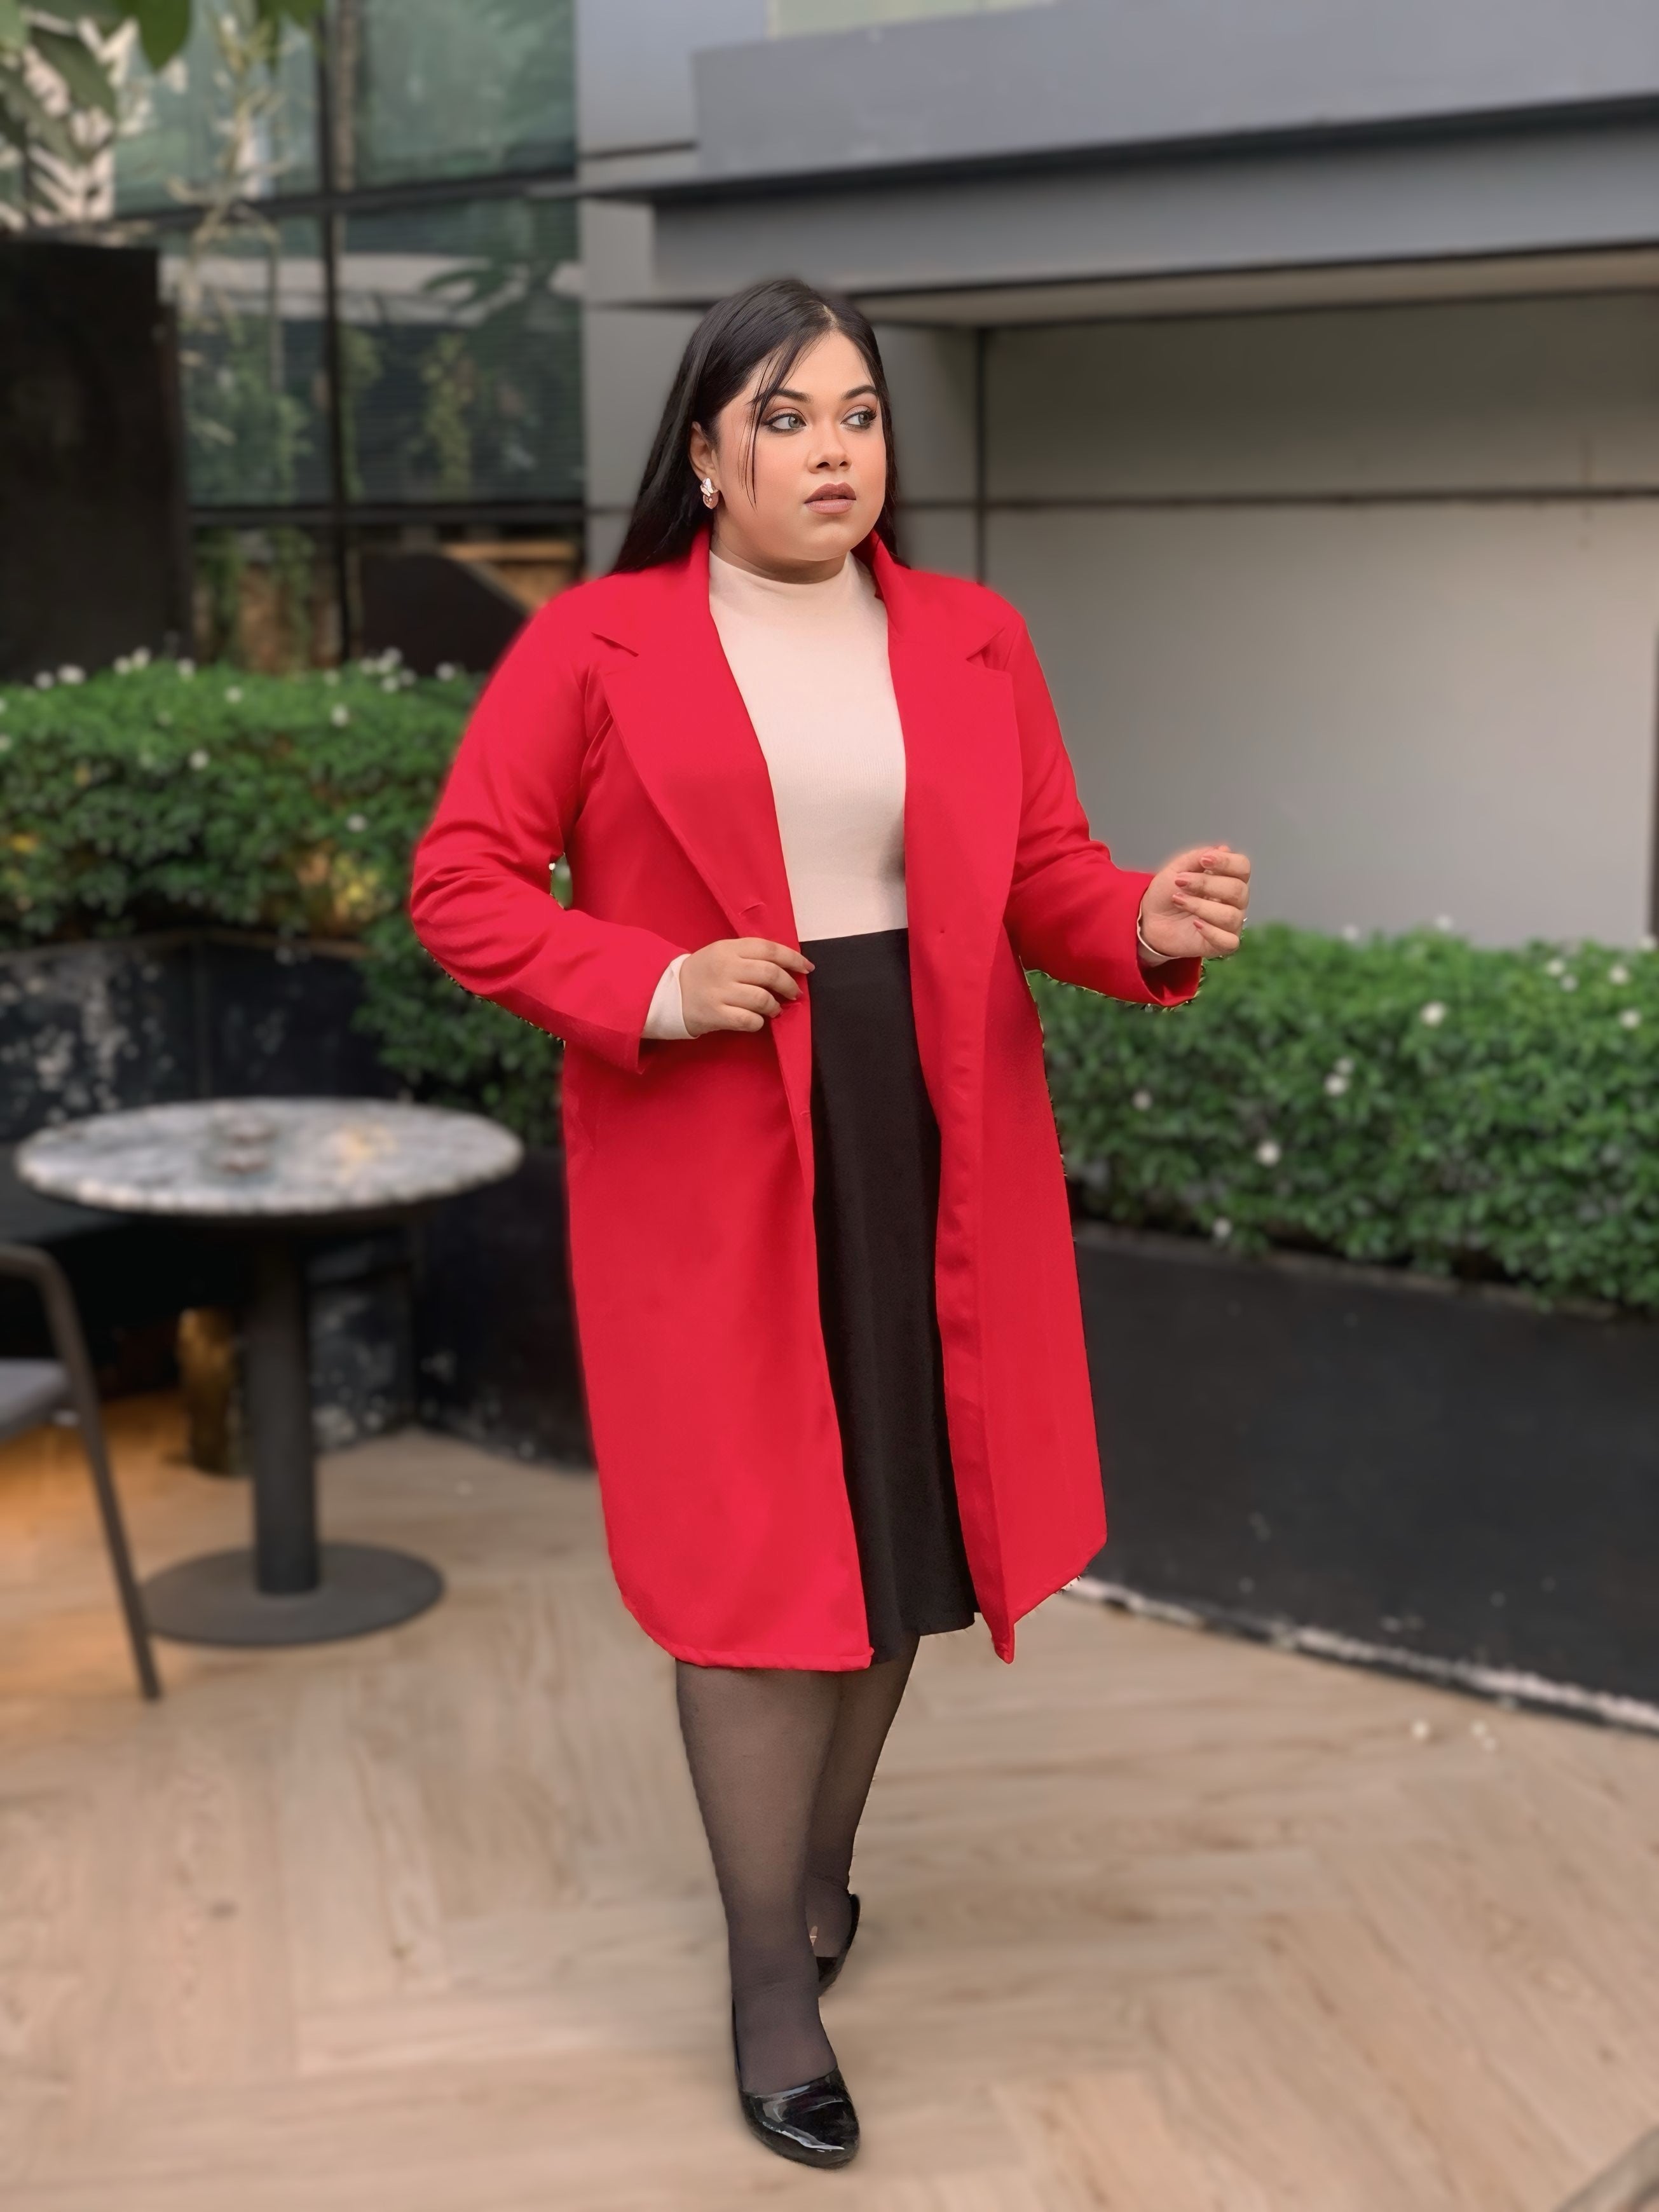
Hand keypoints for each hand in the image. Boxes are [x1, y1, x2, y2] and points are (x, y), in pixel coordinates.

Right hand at [679, 937, 813, 1035]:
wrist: (669, 993)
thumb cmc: (704, 972)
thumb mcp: (723, 953)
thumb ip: (751, 955)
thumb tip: (787, 965)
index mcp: (729, 948)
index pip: (769, 949)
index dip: (793, 958)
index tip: (807, 968)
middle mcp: (726, 968)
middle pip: (770, 974)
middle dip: (789, 985)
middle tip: (794, 993)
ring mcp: (720, 992)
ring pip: (762, 999)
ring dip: (775, 1006)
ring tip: (775, 1009)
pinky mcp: (716, 1014)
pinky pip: (749, 1020)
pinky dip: (759, 1022)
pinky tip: (757, 1020)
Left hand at [1139, 844, 1250, 960]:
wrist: (1149, 919)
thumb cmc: (1167, 893)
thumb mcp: (1176, 869)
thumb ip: (1197, 858)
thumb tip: (1222, 849)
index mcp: (1228, 879)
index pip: (1243, 867)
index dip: (1227, 862)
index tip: (1204, 860)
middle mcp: (1234, 901)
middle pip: (1237, 890)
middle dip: (1206, 884)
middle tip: (1180, 882)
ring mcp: (1230, 923)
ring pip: (1231, 915)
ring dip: (1201, 906)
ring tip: (1179, 900)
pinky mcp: (1222, 944)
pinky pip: (1229, 941)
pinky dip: (1211, 931)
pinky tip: (1195, 924)